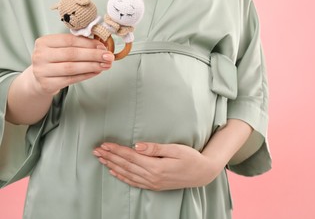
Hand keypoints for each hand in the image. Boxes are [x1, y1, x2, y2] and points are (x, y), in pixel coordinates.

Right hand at [32, 34, 113, 94]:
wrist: (39, 79)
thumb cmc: (55, 61)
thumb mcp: (62, 49)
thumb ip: (79, 45)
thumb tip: (101, 46)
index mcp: (44, 42)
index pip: (69, 40)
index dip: (88, 43)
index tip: (103, 47)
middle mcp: (40, 55)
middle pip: (72, 54)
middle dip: (93, 55)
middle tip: (109, 57)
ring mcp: (42, 71)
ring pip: (72, 68)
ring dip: (92, 66)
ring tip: (106, 65)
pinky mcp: (47, 84)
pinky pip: (71, 79)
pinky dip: (86, 75)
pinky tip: (96, 72)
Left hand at [93, 142, 223, 190]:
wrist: (202, 174)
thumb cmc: (191, 158)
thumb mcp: (176, 149)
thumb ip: (155, 148)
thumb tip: (137, 146)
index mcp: (156, 166)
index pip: (130, 156)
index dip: (116, 150)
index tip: (104, 144)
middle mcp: (151, 176)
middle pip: (126, 165)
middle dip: (110, 157)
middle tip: (96, 151)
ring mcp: (152, 183)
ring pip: (127, 174)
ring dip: (113, 166)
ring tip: (101, 159)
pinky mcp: (154, 185)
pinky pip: (134, 182)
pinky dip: (122, 177)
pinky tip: (114, 172)